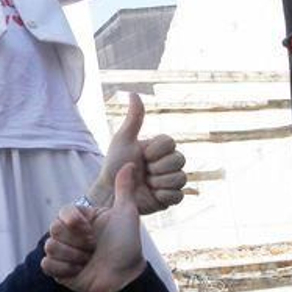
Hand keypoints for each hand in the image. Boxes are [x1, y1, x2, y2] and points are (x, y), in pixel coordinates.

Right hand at [43, 164, 145, 291]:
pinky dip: (64, 269)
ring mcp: (64, 252)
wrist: (126, 277)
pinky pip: (47, 264)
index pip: (63, 212)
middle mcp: (70, 234)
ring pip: (50, 247)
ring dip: (73, 256)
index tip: (91, 232)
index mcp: (82, 219)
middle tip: (93, 248)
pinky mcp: (59, 271)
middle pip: (54, 229)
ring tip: (89, 261)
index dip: (75, 222)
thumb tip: (129, 164)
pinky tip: (80, 271)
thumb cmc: (127, 245)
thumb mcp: (126, 213)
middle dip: (77, 241)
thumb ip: (124, 188)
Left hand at [87, 93, 186, 215]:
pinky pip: (179, 196)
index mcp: (160, 148)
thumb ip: (134, 118)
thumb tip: (133, 93)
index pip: (171, 142)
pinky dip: (164, 196)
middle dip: (158, 168)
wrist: (111, 193)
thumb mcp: (123, 139)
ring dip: (160, 182)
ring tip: (147, 184)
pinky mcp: (170, 199)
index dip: (156, 151)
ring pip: (181, 178)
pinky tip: (152, 195)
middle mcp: (168, 163)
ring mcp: (170, 181)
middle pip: (180, 160)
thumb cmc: (115, 165)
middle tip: (144, 171)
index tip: (142, 156)